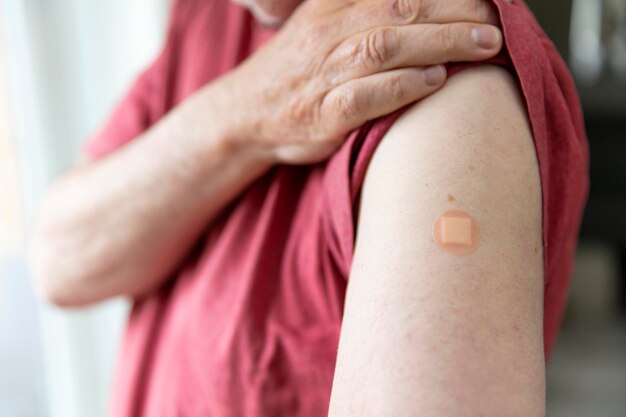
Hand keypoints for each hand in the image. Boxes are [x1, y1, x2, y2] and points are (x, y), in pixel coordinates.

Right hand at [225, 0, 506, 164]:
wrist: (248, 114)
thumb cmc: (299, 72)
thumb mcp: (324, 26)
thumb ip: (367, 14)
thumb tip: (426, 10)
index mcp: (331, 6)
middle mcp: (328, 32)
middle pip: (400, 10)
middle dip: (457, 13)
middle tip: (497, 22)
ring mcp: (324, 73)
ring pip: (388, 46)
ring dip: (443, 43)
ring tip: (486, 46)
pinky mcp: (323, 114)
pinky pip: (367, 95)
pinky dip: (404, 86)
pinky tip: (436, 81)